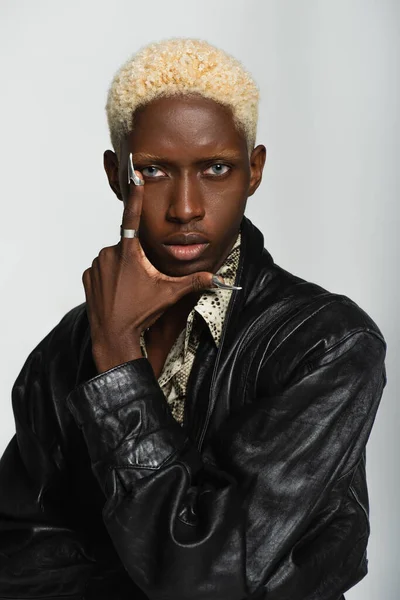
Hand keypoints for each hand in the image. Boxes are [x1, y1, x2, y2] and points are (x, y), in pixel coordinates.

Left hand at [82, 165, 216, 372]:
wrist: (114, 335)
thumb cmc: (141, 313)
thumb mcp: (169, 294)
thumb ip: (192, 281)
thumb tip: (215, 277)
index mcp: (130, 252)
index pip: (133, 216)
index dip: (135, 194)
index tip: (134, 174)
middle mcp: (110, 254)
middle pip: (129, 247)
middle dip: (138, 259)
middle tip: (142, 281)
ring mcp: (96, 265)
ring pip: (116, 258)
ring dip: (124, 268)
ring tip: (130, 290)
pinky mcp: (88, 276)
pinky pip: (103, 269)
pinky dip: (111, 277)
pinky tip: (118, 293)